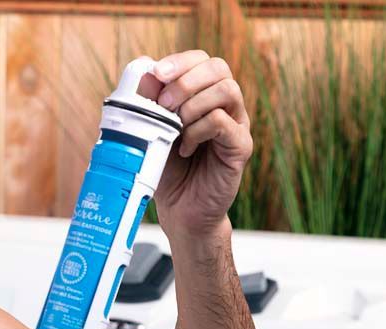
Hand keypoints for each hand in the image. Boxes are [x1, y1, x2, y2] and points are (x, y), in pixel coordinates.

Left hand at [138, 50, 252, 238]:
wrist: (181, 211)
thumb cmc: (167, 170)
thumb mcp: (151, 132)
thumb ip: (149, 103)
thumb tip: (146, 73)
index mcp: (204, 96)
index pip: (202, 60)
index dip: (180, 61)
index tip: (157, 73)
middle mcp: (225, 106)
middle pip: (218, 68)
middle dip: (186, 81)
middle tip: (163, 104)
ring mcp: (236, 125)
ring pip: (226, 90)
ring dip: (193, 103)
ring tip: (174, 126)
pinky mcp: (240, 147)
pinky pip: (224, 123)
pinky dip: (199, 131)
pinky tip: (185, 148)